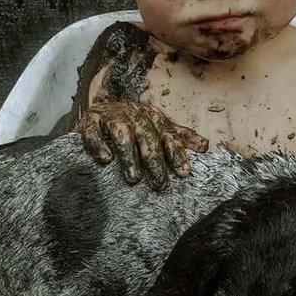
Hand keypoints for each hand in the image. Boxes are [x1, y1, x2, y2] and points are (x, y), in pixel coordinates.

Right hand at [74, 101, 207, 189]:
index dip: (176, 153)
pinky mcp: (89, 120)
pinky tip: (105, 159)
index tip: (183, 172)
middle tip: (159, 183)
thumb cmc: (133, 125)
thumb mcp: (157, 128)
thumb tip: (205, 146)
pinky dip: (98, 144)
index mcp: (153, 117)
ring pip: (122, 133)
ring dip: (128, 155)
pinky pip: (93, 131)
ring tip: (133, 178)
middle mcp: (134, 114)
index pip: (168, 135)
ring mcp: (111, 116)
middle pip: (146, 136)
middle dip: (154, 160)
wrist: (99, 112)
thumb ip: (179, 137)